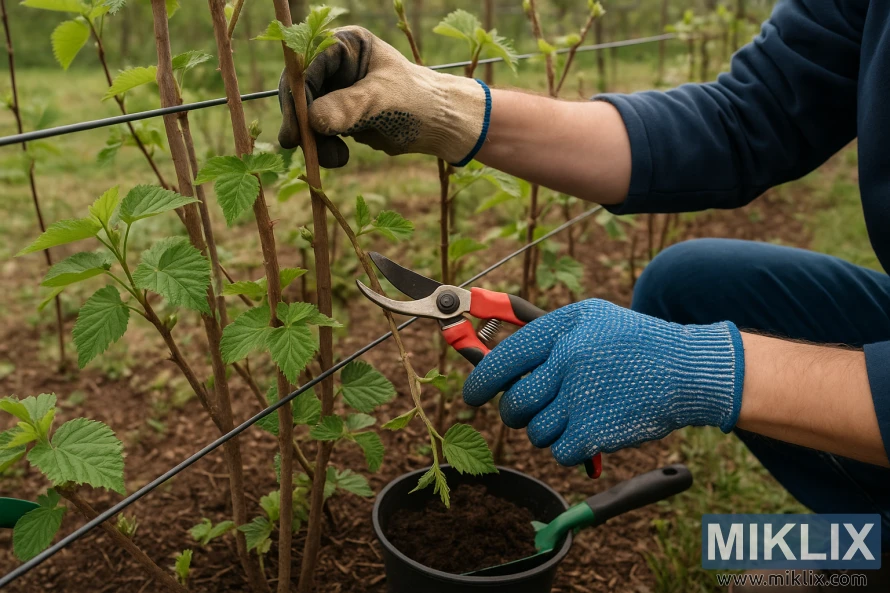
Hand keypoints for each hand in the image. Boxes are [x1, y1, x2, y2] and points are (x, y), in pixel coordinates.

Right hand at [278, 26, 490, 167]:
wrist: (439, 125)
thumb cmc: (418, 100)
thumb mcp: (384, 100)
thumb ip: (350, 106)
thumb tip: (313, 119)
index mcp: (346, 44)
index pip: (307, 65)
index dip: (297, 95)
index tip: (298, 126)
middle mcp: (335, 64)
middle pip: (300, 90)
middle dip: (301, 120)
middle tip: (298, 146)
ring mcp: (335, 90)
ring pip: (306, 115)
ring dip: (313, 140)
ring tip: (335, 159)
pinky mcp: (338, 114)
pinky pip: (318, 131)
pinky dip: (323, 147)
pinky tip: (338, 157)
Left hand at [462, 299, 744, 465]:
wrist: (687, 371)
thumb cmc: (634, 345)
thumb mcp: (590, 320)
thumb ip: (544, 336)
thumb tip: (496, 361)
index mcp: (563, 328)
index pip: (504, 359)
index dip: (481, 382)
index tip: (472, 396)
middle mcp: (568, 359)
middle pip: (515, 403)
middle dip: (518, 413)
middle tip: (531, 410)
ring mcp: (581, 396)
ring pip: (536, 431)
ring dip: (549, 430)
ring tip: (575, 413)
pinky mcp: (595, 430)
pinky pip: (558, 451)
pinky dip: (570, 447)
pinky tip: (589, 429)